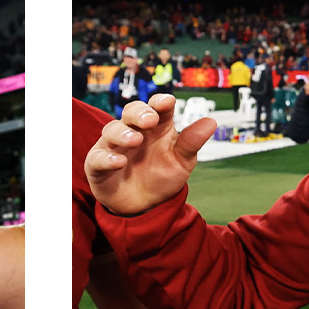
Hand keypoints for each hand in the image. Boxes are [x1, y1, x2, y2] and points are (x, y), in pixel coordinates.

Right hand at [86, 94, 214, 215]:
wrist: (145, 207)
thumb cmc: (162, 177)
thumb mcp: (182, 162)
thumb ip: (192, 143)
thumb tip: (211, 122)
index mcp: (156, 127)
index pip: (157, 107)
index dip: (160, 102)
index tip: (167, 103)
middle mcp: (133, 131)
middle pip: (131, 111)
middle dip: (140, 112)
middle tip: (150, 120)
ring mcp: (113, 146)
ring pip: (111, 129)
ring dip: (122, 133)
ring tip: (135, 140)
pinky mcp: (98, 165)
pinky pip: (97, 157)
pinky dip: (107, 158)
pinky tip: (120, 162)